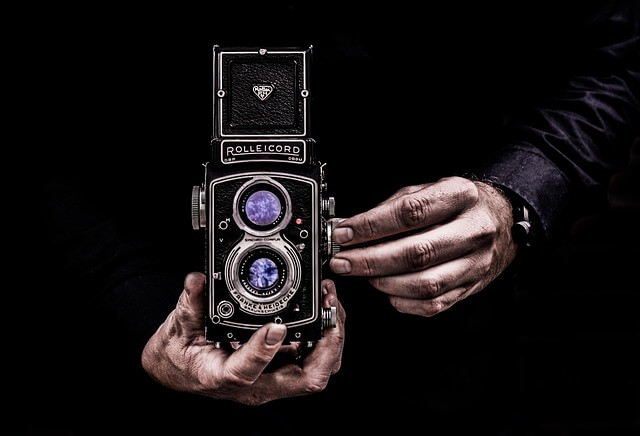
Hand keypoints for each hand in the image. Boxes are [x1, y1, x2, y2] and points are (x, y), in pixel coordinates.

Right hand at [142, 273, 344, 404]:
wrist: (178, 371)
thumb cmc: (178, 355)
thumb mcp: (177, 327)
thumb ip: (189, 304)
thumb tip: (197, 281)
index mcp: (223, 377)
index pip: (247, 372)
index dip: (264, 351)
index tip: (276, 326)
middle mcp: (255, 385)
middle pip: (306, 379)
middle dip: (327, 344)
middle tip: (329, 308)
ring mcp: (271, 380)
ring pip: (316, 370)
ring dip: (331, 339)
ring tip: (331, 303)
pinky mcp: (279, 370)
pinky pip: (312, 359)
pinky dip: (324, 336)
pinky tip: (324, 311)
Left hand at [329, 176, 516, 315]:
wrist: (501, 221)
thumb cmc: (456, 205)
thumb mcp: (426, 190)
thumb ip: (388, 208)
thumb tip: (347, 226)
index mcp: (460, 196)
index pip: (410, 212)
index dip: (372, 226)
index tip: (343, 233)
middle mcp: (473, 230)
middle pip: (416, 252)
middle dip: (370, 260)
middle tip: (342, 261)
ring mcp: (475, 262)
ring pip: (425, 284)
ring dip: (384, 282)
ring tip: (362, 274)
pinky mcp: (471, 286)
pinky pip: (433, 304)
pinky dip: (403, 301)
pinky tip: (387, 289)